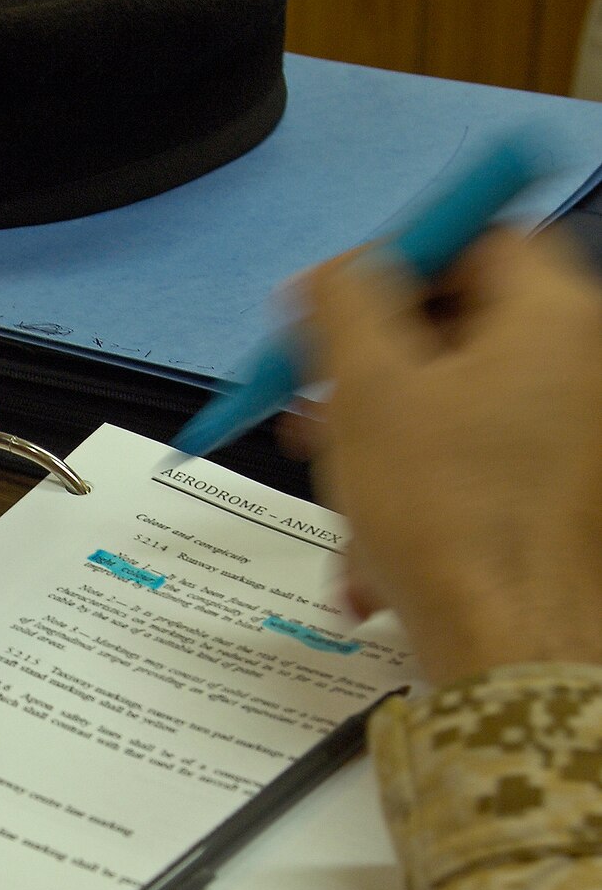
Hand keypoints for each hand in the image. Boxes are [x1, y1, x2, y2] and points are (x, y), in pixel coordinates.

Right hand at [295, 227, 601, 684]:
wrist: (510, 650)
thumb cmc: (444, 517)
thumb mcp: (367, 388)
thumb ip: (346, 300)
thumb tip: (341, 270)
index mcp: (554, 318)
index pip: (478, 239)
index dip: (398, 262)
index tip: (334, 308)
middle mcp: (584, 365)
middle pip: (464, 326)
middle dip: (375, 365)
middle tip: (314, 402)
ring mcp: (578, 436)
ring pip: (459, 405)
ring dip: (384, 439)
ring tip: (335, 488)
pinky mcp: (562, 495)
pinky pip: (479, 463)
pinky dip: (421, 488)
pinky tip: (377, 545)